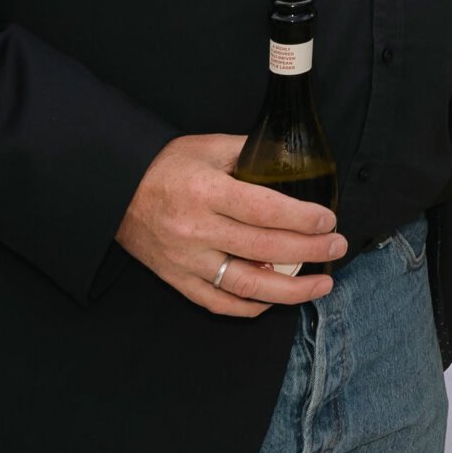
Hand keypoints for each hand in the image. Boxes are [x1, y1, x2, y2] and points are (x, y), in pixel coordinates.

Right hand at [115, 134, 344, 316]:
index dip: (301, 218)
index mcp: (206, 191)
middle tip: (337, 247)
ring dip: (289, 289)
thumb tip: (296, 162)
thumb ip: (253, 153)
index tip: (328, 220)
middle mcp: (196, 229)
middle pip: (262, 247)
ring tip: (321, 285)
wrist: (114, 191)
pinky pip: (217, 302)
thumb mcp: (210, 147)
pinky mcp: (176, 279)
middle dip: (309, 250)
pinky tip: (275, 299)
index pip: (264, 210)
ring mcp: (185, 260)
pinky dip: (250, 305)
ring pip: (244, 283)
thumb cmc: (167, 166)